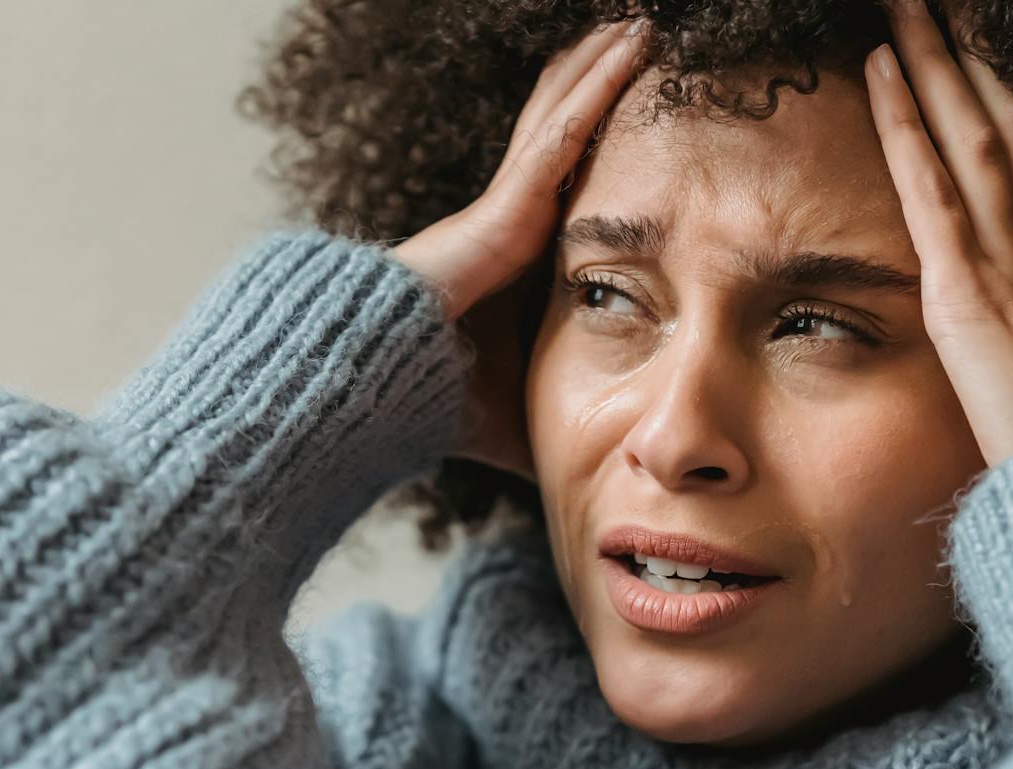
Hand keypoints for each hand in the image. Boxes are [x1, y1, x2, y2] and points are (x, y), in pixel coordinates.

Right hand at [393, 17, 650, 480]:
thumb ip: (546, 425)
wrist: (368, 387)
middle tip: (642, 43)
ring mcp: (504, 206)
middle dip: (598, 89)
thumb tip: (583, 480)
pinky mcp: (508, 203)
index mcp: (504, 264)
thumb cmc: (422, 404)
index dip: (593, 153)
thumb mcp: (509, 416)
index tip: (633, 130)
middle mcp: (504, 221)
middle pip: (562, 137)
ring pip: (566, 116)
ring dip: (605, 67)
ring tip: (644, 23)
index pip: (560, 194)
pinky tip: (634, 43)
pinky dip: (602, 84)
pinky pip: (567, 130)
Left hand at [866, 0, 1012, 467]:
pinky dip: (907, 127)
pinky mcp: (971, 295)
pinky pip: (934, 192)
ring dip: (939, 63)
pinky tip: (882, 73)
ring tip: (907, 8)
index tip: (987, 57)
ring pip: (974, 136)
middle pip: (1009, 128)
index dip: (1012, 104)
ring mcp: (1012, 268)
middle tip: (945, 4)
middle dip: (974, 59)